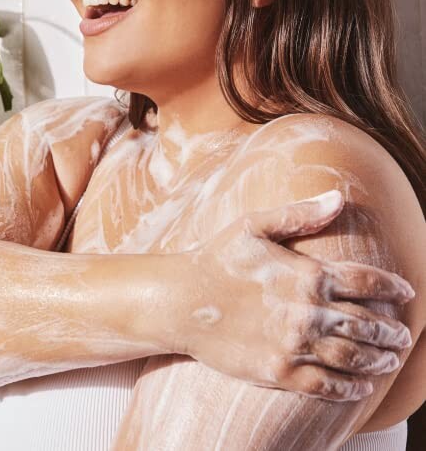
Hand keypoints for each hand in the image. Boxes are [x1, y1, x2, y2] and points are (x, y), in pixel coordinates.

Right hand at [181, 189, 414, 401]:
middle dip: (392, 331)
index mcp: (306, 275)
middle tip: (404, 336)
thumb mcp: (253, 226)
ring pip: (352, 357)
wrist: (181, 301)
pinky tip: (361, 387)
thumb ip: (299, 213)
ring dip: (378, 360)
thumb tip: (338, 197)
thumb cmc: (216, 259)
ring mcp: (293, 344)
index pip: (367, 282)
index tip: (407, 293)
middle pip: (367, 324)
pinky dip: (349, 387)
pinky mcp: (277, 371)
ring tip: (391, 360)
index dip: (394, 288)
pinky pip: (324, 384)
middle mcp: (307, 312)